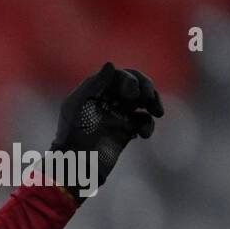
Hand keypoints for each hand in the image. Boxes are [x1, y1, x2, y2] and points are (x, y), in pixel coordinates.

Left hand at [48, 62, 162, 202]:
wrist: (75, 164)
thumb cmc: (71, 133)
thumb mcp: (78, 105)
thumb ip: (93, 83)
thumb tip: (112, 64)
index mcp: (95, 91)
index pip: (120, 75)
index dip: (131, 80)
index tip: (132, 94)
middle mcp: (107, 100)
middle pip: (135, 84)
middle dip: (146, 88)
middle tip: (149, 98)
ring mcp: (117, 115)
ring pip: (143, 100)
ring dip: (153, 102)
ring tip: (157, 112)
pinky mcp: (125, 131)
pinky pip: (143, 121)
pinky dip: (148, 125)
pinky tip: (143, 134)